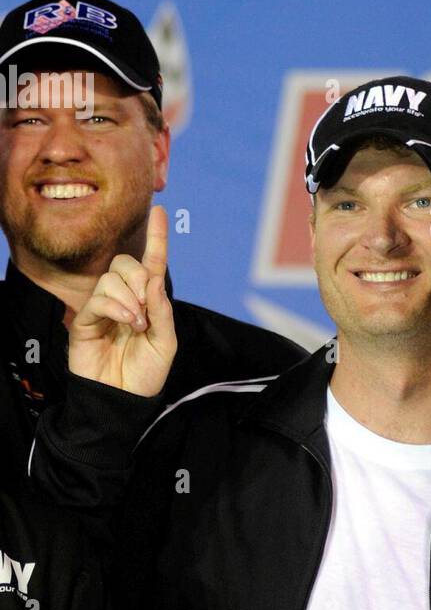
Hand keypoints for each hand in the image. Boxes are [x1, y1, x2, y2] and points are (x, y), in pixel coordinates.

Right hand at [68, 204, 176, 396]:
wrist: (124, 399)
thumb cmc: (146, 373)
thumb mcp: (166, 342)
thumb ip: (162, 310)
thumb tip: (153, 279)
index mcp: (147, 302)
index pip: (151, 263)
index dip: (157, 237)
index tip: (160, 210)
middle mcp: (124, 300)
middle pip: (125, 263)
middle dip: (138, 276)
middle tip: (146, 307)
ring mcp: (103, 309)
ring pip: (111, 278)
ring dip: (129, 297)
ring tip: (137, 324)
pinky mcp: (84, 321)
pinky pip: (98, 298)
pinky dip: (116, 306)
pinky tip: (127, 323)